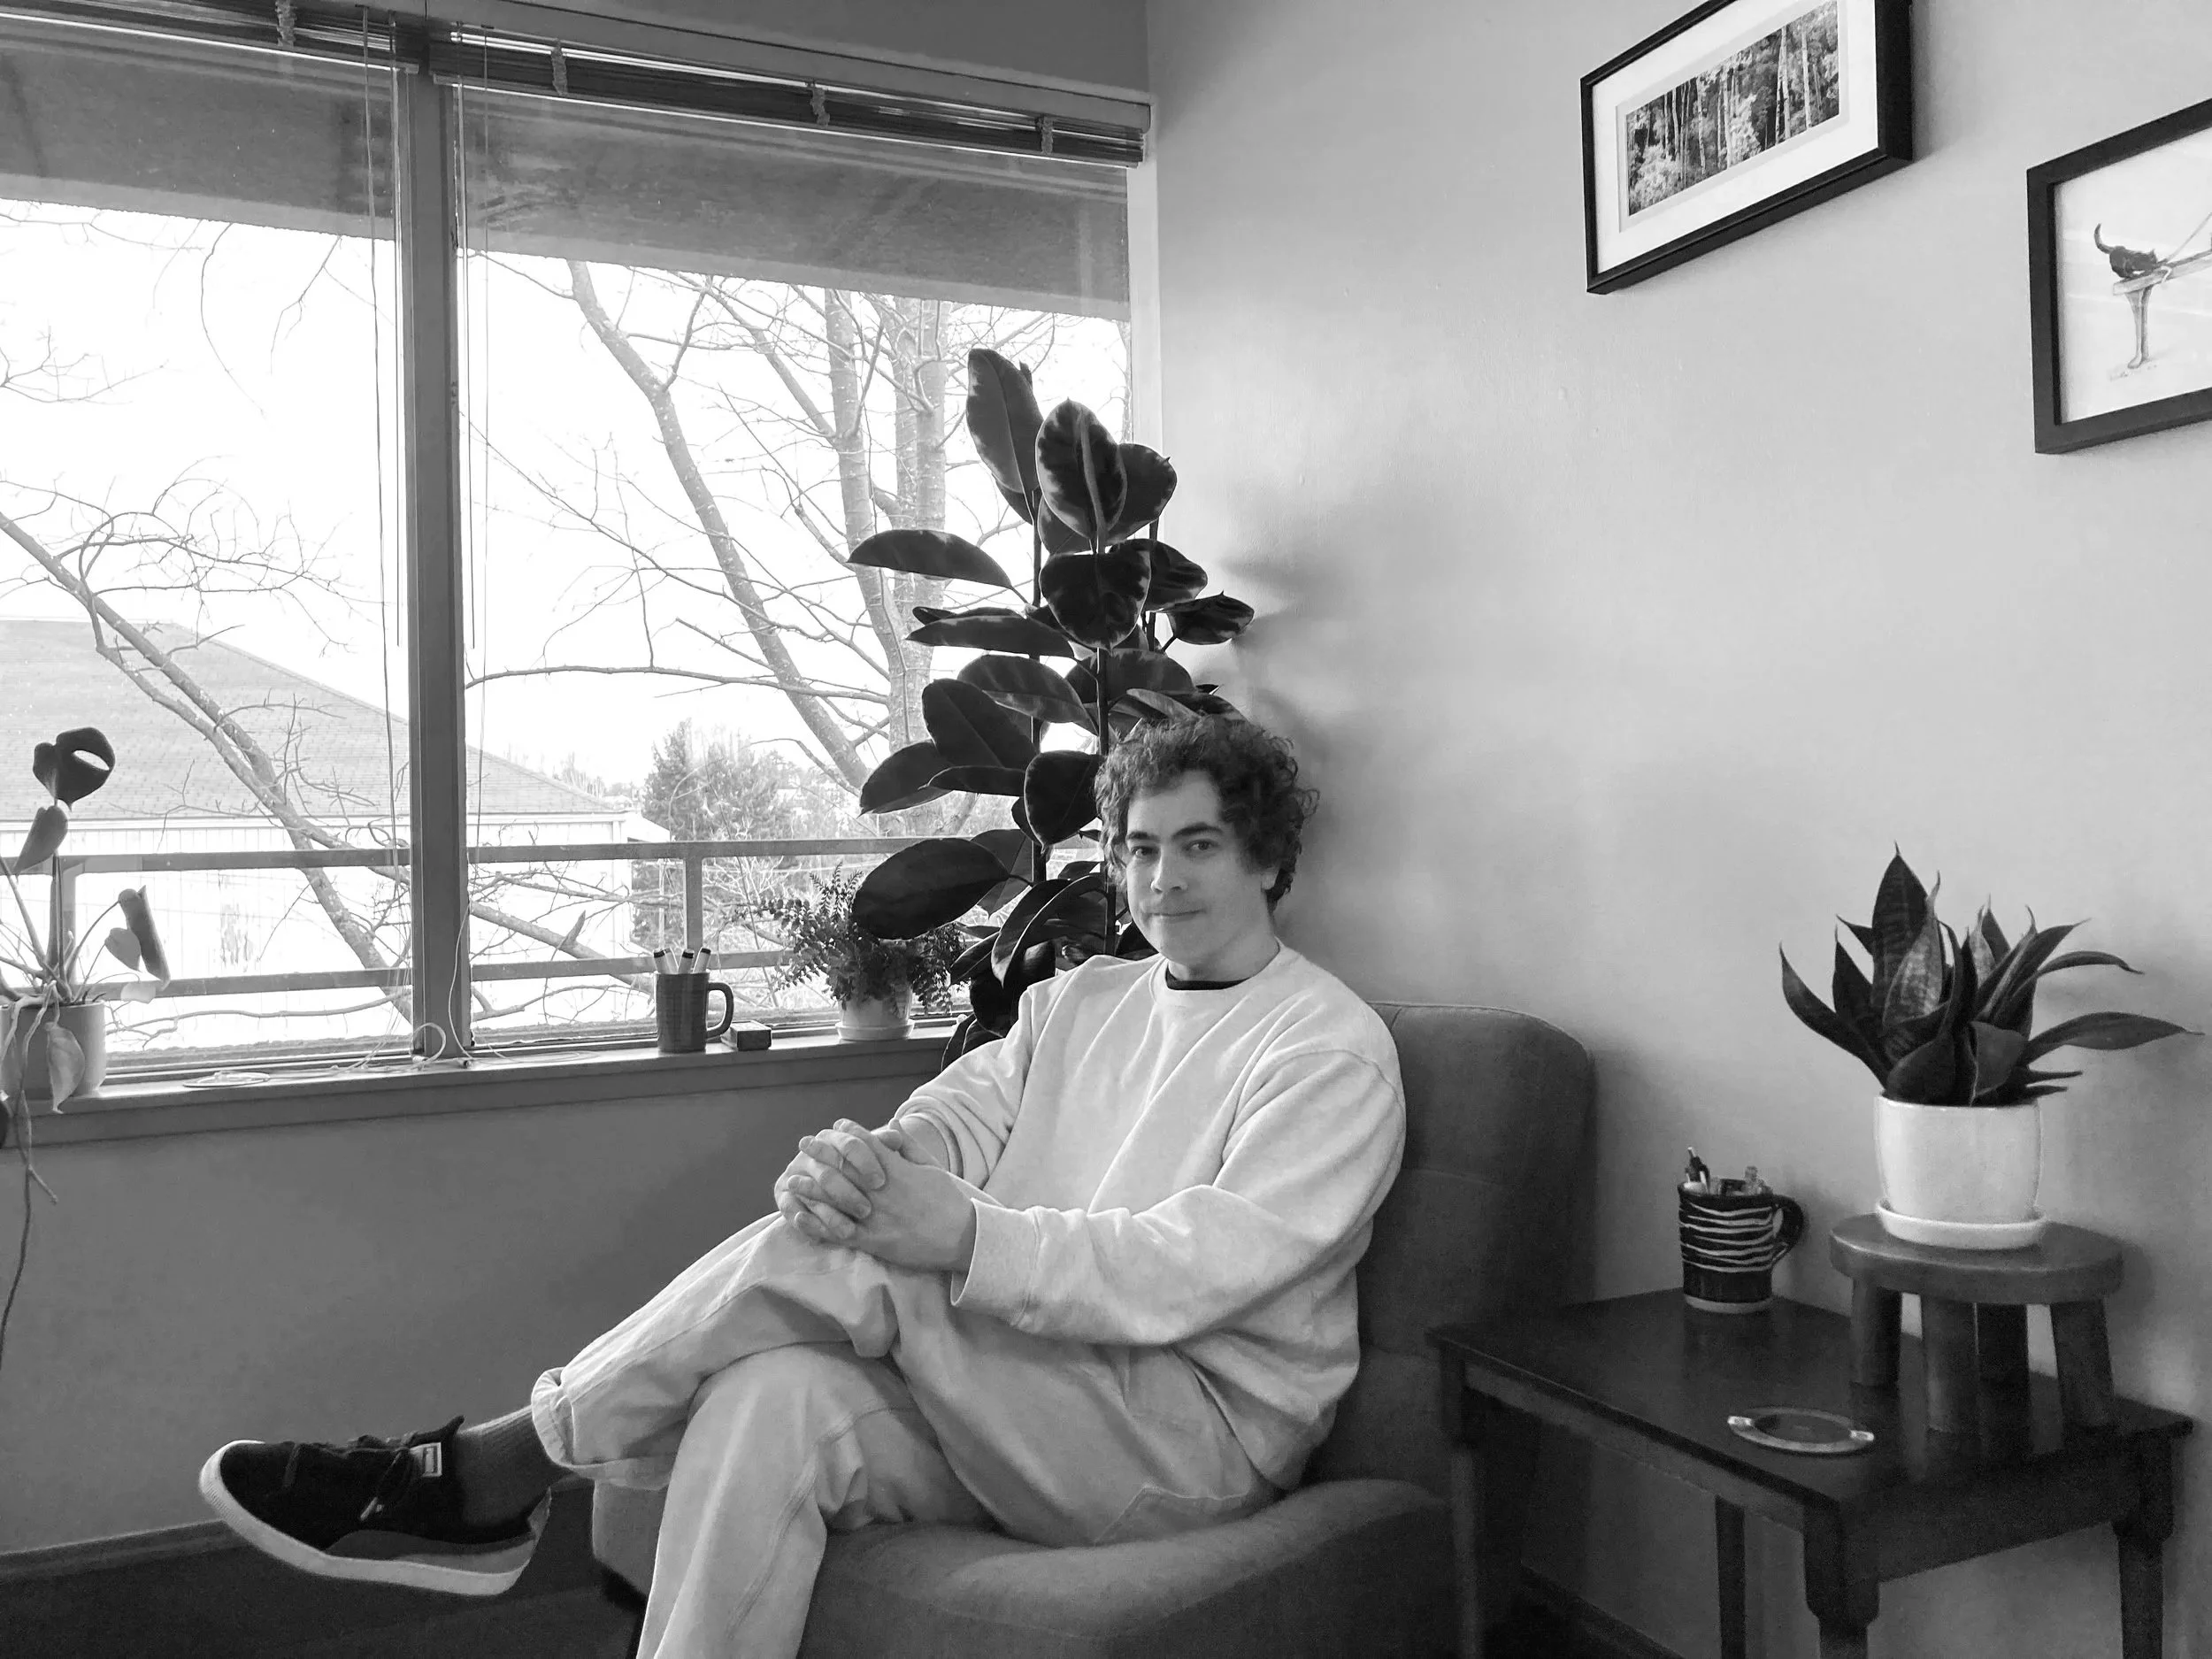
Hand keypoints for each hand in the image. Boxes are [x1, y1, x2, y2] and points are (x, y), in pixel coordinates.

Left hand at [773, 1118, 949, 1240]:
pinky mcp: (874, 1241)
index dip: (847, 1134)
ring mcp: (877, 1217)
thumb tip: (890, 1125)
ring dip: (812, 1188)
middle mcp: (883, 1192)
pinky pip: (839, 1232)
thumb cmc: (949, 1200)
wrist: (963, 1237)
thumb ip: (909, 1147)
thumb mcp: (933, 1168)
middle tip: (804, 1144)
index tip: (833, 1127)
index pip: (867, 1146)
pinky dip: (818, 1224)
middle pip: (844, 1168)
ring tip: (793, 1179)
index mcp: (898, 1172)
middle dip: (822, 1154)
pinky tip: (800, 1216)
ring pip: (836, 1200)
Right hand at [775, 1119, 892, 1237]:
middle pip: (828, 1171)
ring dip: (830, 1212)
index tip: (881, 1182)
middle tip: (867, 1210)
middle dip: (847, 1193)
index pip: (849, 1144)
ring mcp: (794, 1173)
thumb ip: (885, 1146)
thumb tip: (896, 1134)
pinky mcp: (783, 1195)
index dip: (865, 1162)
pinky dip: (807, 1222)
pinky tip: (820, 1237)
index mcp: (834, 1137)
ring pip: (810, 1191)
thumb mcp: (878, 1159)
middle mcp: (811, 1152)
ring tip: (849, 1231)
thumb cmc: (866, 1173)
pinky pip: (792, 1208)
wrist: (836, 1191)